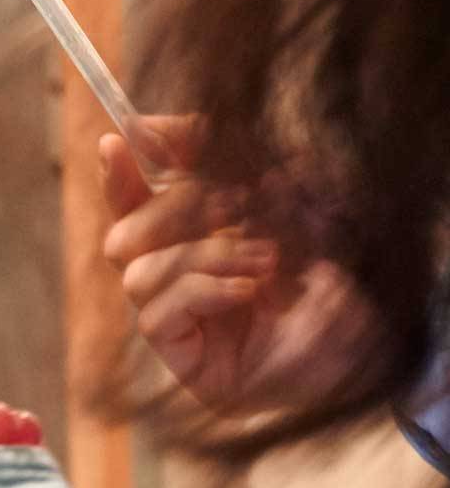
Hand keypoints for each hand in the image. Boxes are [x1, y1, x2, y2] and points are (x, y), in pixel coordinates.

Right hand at [100, 119, 388, 412]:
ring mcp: (176, 322)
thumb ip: (232, 168)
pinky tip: (248, 293)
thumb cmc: (332, 283)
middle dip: (176, 209)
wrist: (366, 353)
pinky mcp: (181, 358)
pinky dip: (203, 293)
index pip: (134, 205)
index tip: (121, 137)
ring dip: (205, 255)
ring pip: (138, 273)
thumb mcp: (287, 210)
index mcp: (193, 244)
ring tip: (267, 260)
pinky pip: (156, 316)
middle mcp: (176, 282)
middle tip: (237, 203)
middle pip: (125, 234)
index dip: (121, 172)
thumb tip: (174, 128)